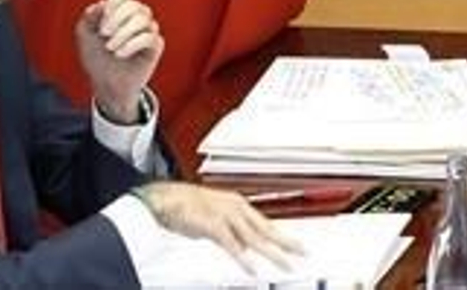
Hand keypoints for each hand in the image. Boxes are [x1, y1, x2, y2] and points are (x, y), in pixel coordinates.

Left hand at [75, 0, 163, 121]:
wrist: (105, 83)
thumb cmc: (96, 58)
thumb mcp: (84, 36)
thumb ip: (89, 18)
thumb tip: (101, 3)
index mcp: (120, 10)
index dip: (114, 0)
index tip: (102, 16)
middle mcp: (137, 16)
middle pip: (134, 5)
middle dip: (116, 19)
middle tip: (104, 34)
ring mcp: (148, 30)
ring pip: (143, 19)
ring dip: (123, 34)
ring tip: (111, 48)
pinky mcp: (155, 45)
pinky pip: (149, 37)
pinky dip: (132, 44)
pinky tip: (120, 54)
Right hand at [134, 182, 303, 273]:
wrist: (163, 199)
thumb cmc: (183, 206)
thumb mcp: (214, 219)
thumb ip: (230, 232)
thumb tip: (240, 246)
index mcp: (237, 204)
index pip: (266, 222)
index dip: (282, 235)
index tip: (295, 245)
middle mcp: (235, 208)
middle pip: (266, 229)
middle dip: (286, 243)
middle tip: (303, 253)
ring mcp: (225, 216)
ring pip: (254, 237)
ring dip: (272, 253)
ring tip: (285, 265)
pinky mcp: (212, 226)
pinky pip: (231, 245)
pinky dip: (243, 258)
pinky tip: (252, 268)